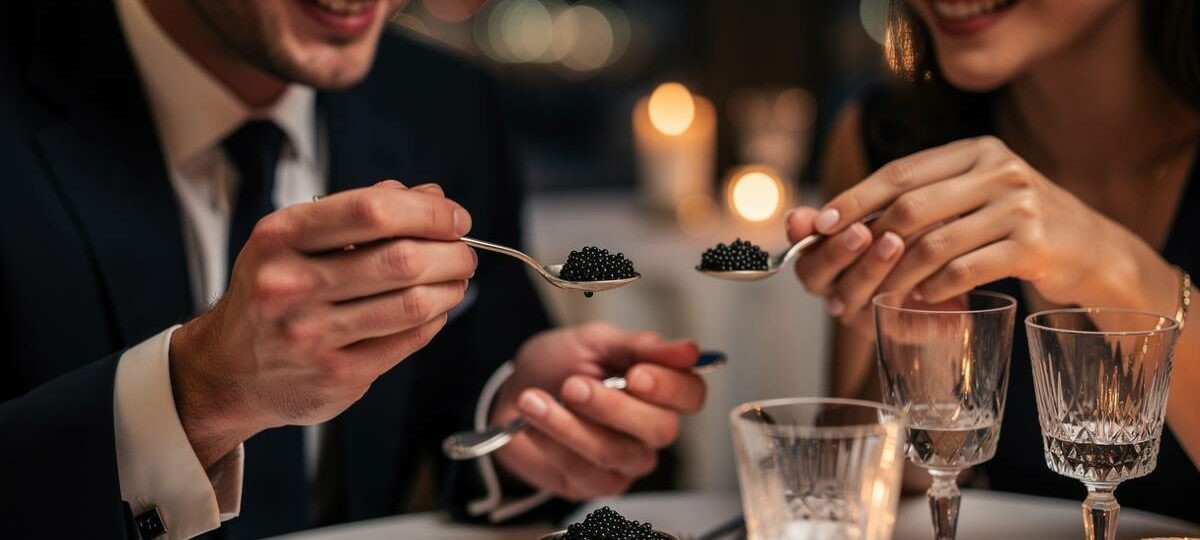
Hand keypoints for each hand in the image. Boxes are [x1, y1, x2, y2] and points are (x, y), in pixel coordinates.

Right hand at [170, 181, 477, 467]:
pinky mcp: (335, 376)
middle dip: (451, 252)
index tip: (454, 217)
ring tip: (457, 279)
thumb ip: (362, 212)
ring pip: (412, 305)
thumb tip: (432, 196)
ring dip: (451, 288)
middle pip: (401, 260)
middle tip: (465, 252)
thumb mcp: (296, 239)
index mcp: (280, 237)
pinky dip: (433, 321)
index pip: (372, 211)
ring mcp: (312, 336)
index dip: (428, 212)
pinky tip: (434, 310)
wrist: (229, 369)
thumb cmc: (274, 291)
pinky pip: (407, 342)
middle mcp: (291, 285)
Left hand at [491, 323, 705, 500]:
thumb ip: (641, 346)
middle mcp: (650, 427)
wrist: (512, 392)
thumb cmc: (558, 366)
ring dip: (570, 425)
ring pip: (617, 452)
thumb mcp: (596, 341)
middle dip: (613, 407)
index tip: (637, 373)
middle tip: (572, 385)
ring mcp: (627, 459)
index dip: (670, 387)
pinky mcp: (597, 484)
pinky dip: (553, 442)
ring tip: (535, 400)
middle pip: (661, 429)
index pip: (691, 394)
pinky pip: (584, 471)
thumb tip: (690, 351)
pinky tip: (532, 422)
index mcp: (659, 388)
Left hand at [787, 135, 1172, 324]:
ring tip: (880, 294)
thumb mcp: (976, 199)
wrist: (1095, 252)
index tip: (822, 223)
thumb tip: (841, 219)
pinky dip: (935, 287)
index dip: (856, 198)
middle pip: (910, 205)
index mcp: (976, 151)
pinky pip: (965, 268)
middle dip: (869, 244)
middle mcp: (998, 169)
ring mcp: (1019, 204)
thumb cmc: (1018, 228)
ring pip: (933, 241)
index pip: (900, 171)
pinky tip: (922, 298)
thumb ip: (924, 202)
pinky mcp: (1034, 244)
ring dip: (898, 274)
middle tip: (846, 273)